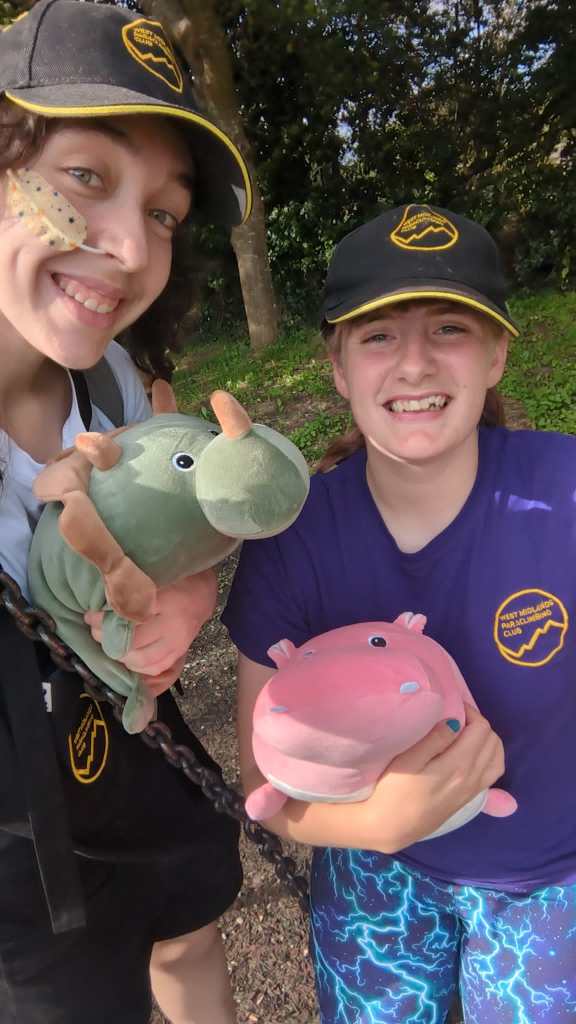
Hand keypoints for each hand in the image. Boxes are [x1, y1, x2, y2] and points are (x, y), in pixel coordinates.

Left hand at [84, 569, 217, 694]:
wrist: (202, 592)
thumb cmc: (174, 580)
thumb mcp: (153, 576)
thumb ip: (130, 588)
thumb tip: (99, 599)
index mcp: (166, 599)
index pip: (127, 615)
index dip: (103, 619)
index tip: (91, 615)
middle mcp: (173, 623)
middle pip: (132, 641)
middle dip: (107, 638)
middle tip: (95, 629)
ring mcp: (177, 641)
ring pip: (142, 659)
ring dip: (120, 655)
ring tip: (109, 643)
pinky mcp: (180, 651)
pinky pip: (155, 667)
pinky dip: (138, 667)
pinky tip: (127, 657)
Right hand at [368, 704, 504, 850]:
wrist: (392, 827)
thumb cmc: (393, 791)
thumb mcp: (408, 760)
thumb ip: (434, 740)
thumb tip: (455, 722)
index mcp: (458, 766)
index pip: (481, 729)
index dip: (470, 712)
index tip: (452, 707)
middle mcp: (472, 778)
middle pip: (492, 740)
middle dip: (478, 723)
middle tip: (456, 717)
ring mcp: (473, 789)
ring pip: (497, 756)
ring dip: (487, 739)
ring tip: (465, 733)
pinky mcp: (470, 797)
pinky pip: (494, 771)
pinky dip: (491, 756)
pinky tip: (473, 753)